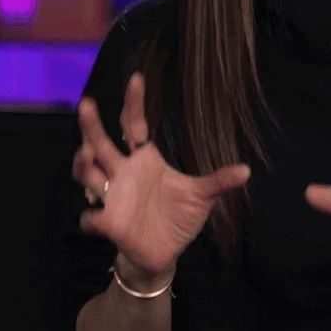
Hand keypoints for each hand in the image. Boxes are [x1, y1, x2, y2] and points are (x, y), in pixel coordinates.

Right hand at [72, 73, 250, 285]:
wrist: (166, 252)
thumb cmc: (179, 217)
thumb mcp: (202, 196)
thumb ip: (219, 181)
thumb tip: (247, 171)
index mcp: (145, 160)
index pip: (134, 125)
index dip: (134, 103)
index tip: (136, 78)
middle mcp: (124, 173)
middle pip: (102, 143)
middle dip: (92, 125)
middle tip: (86, 104)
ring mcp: (114, 197)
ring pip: (88, 174)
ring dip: (83, 165)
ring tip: (86, 154)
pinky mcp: (110, 223)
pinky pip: (92, 217)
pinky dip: (91, 217)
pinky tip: (95, 218)